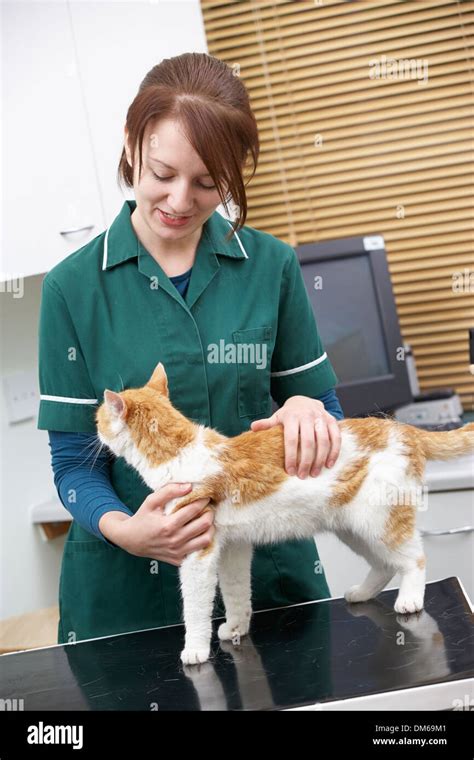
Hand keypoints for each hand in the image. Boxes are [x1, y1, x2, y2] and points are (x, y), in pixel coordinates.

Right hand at [98, 483, 213, 565]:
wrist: (131, 540)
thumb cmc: (142, 518)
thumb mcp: (151, 501)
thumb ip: (169, 491)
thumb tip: (189, 486)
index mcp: (168, 525)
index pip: (194, 510)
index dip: (203, 500)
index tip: (206, 495)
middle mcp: (175, 541)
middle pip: (204, 524)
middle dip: (209, 512)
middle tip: (208, 507)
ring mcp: (178, 552)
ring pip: (206, 539)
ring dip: (209, 527)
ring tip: (205, 519)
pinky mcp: (179, 560)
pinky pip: (199, 550)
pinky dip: (202, 540)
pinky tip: (198, 532)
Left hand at [250, 395, 340, 478]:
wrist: (305, 400)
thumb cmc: (289, 414)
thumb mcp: (277, 417)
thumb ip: (267, 424)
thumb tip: (252, 428)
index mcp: (292, 417)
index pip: (291, 439)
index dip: (291, 457)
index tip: (290, 471)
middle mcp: (308, 416)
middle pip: (308, 442)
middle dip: (306, 461)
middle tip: (303, 476)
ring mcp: (321, 418)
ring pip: (323, 441)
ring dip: (320, 459)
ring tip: (315, 473)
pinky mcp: (332, 420)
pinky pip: (336, 437)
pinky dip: (334, 452)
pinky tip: (329, 464)